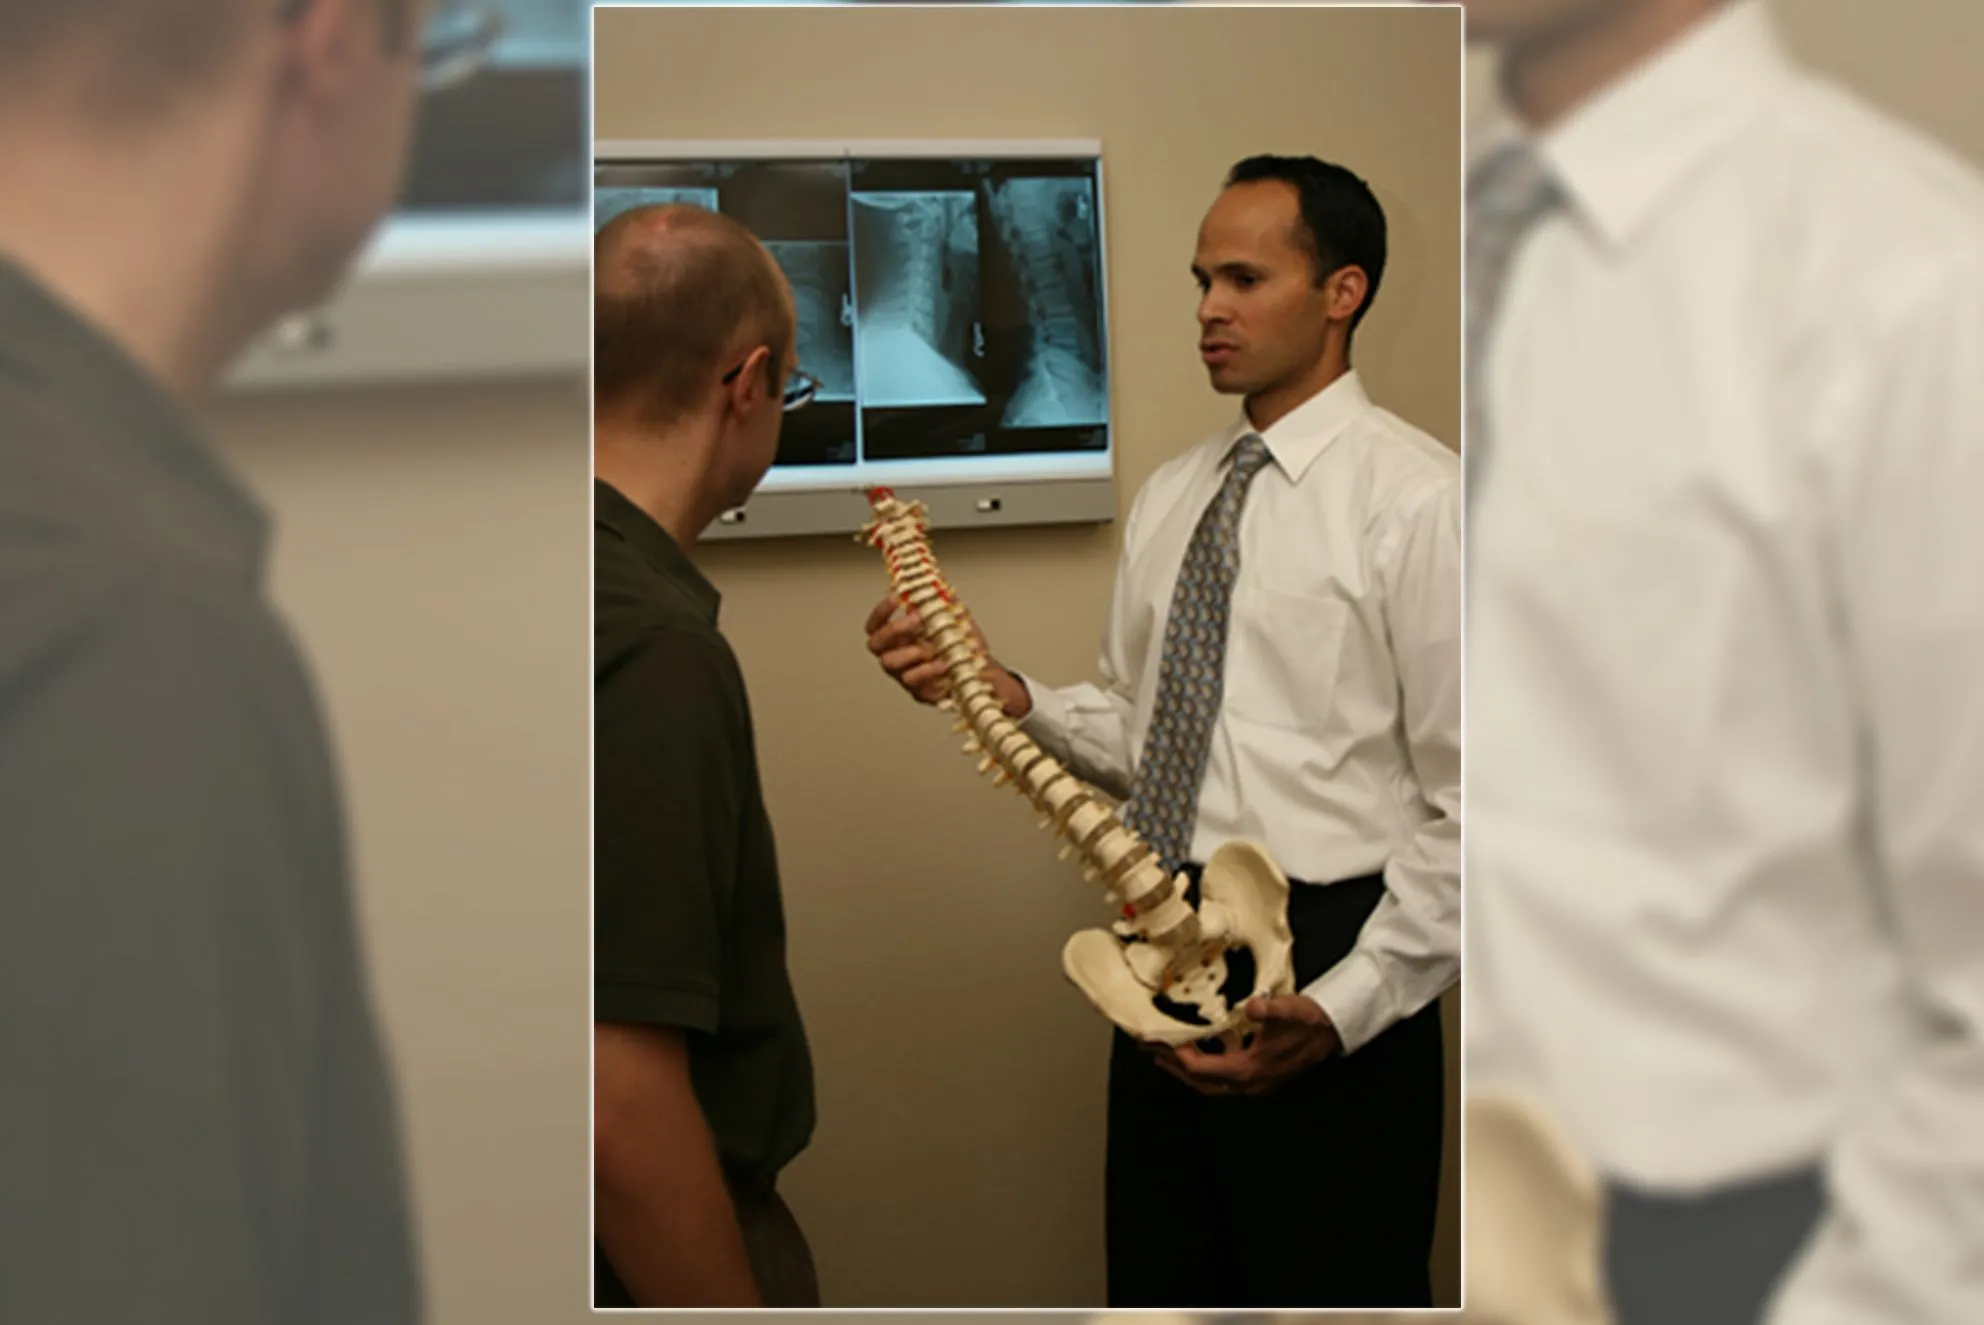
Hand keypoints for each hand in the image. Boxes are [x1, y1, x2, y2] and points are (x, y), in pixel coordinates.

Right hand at [863, 593, 1027, 715]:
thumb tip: (936, 581)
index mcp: (898, 636)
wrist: (981, 670)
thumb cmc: (962, 644)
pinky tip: (943, 662)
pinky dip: (928, 669)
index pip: (876, 623)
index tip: (896, 597)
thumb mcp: (954, 617)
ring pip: (890, 663)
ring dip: (911, 651)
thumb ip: (943, 600)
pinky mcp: (918, 691)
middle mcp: (896, 654)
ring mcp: (904, 674)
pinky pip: (912, 681)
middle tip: (917, 620)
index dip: (881, 610)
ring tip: (931, 647)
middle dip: (895, 629)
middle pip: (875, 643)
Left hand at [1146, 994, 1341, 1096]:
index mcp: (1251, 1069)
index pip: (1202, 1070)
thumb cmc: (1310, 1019)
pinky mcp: (1261, 1076)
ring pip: (1213, 1084)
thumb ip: (1268, 1009)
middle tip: (1152, 1052)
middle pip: (1201, 1083)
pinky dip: (1207, 1068)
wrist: (1335, 1030)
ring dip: (1189, 1071)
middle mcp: (1251, 1082)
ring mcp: (1257, 1083)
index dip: (1178, 1057)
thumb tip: (1250, 1007)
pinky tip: (1203, 1052)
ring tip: (1168, 1055)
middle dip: (1175, 1068)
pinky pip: (1225, 1079)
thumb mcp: (1290, 1009)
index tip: (1161, 1042)